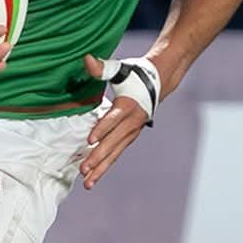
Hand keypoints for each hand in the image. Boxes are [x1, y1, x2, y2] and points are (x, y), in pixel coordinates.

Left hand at [78, 53, 158, 189]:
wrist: (159, 81)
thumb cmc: (136, 74)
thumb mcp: (121, 69)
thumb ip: (102, 68)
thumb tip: (87, 59)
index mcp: (128, 106)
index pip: (113, 119)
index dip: (102, 129)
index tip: (89, 141)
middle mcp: (131, 123)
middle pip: (113, 142)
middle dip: (98, 157)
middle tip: (83, 169)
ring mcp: (131, 132)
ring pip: (115, 153)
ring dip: (101, 168)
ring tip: (87, 183)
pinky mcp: (129, 137)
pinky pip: (116, 153)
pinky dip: (105, 165)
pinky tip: (94, 176)